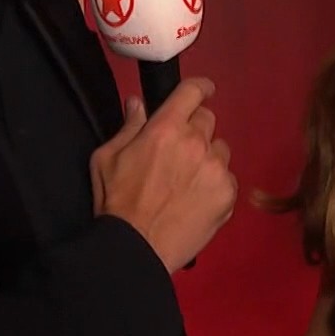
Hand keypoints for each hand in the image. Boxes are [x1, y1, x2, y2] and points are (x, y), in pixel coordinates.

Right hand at [89, 77, 235, 271]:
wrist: (136, 248)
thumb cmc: (115, 202)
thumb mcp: (106, 159)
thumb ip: (128, 127)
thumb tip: (138, 103)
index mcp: (166, 128)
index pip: (193, 92)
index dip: (200, 88)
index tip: (202, 91)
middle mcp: (196, 142)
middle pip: (207, 119)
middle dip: (195, 128)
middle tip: (180, 150)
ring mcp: (215, 169)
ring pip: (219, 150)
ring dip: (207, 157)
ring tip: (188, 180)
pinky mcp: (228, 194)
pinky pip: (227, 178)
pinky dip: (215, 184)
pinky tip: (197, 200)